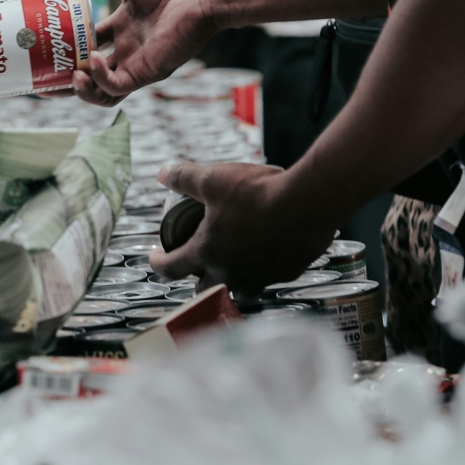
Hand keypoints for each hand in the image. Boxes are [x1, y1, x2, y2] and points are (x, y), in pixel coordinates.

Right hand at [55, 0, 219, 105]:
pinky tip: (93, 61)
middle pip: (90, 73)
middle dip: (65, 78)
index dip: (64, 46)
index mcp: (122, 26)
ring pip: (102, 92)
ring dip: (81, 90)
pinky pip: (116, 86)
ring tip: (69, 76)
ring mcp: (137, 63)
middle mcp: (128, 48)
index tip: (43, 42)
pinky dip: (100, 79)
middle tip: (43, 74)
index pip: (87, 42)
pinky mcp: (147, 72)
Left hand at [149, 163, 335, 295]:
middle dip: (196, 277)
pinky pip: (268, 278)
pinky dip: (261, 269)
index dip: (157, 263)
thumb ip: (184, 177)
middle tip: (196, 260)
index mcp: (208, 253)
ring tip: (231, 261)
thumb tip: (162, 174)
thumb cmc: (258, 192)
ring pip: (239, 289)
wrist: (309, 202)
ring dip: (231, 279)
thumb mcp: (213, 179)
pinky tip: (264, 251)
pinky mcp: (287, 273)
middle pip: (204, 288)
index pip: (171, 268)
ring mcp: (261, 277)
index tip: (155, 257)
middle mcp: (232, 273)